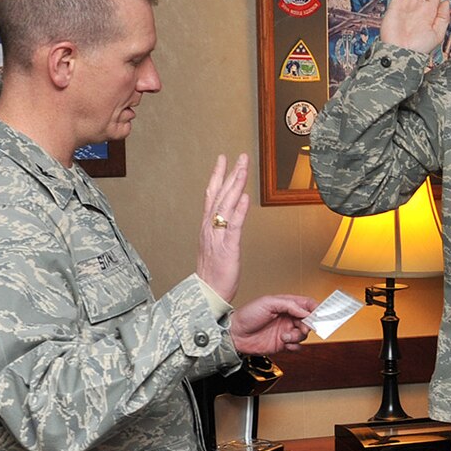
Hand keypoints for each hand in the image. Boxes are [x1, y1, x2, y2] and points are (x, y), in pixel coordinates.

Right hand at [196, 154, 249, 300]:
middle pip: (220, 195)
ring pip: (227, 205)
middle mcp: (210, 228)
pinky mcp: (228, 248)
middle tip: (239, 156)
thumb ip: (222, 229)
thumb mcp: (217, 246)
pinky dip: (239, 211)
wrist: (206, 294)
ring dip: (235, 185)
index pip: (212, 195)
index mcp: (207, 227)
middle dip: (230, 174)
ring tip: (243, 168)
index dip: (218, 176)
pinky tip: (244, 197)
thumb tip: (231, 215)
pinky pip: (234, 226)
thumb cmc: (214, 273)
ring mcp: (217, 237)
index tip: (223, 159)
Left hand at [230, 294, 316, 353]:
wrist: (235, 334)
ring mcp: (286, 331)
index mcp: (286, 305)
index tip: (318, 314)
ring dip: (297, 336)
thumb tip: (305, 311)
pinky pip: (297, 346)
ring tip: (285, 336)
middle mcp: (288, 318)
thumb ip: (289, 305)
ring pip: (304, 335)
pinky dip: (294, 346)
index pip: (307, 304)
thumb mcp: (268, 303)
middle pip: (309, 321)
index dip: (316, 308)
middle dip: (308, 325)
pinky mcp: (283, 344)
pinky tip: (285, 343)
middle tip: (303, 327)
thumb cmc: (247, 315)